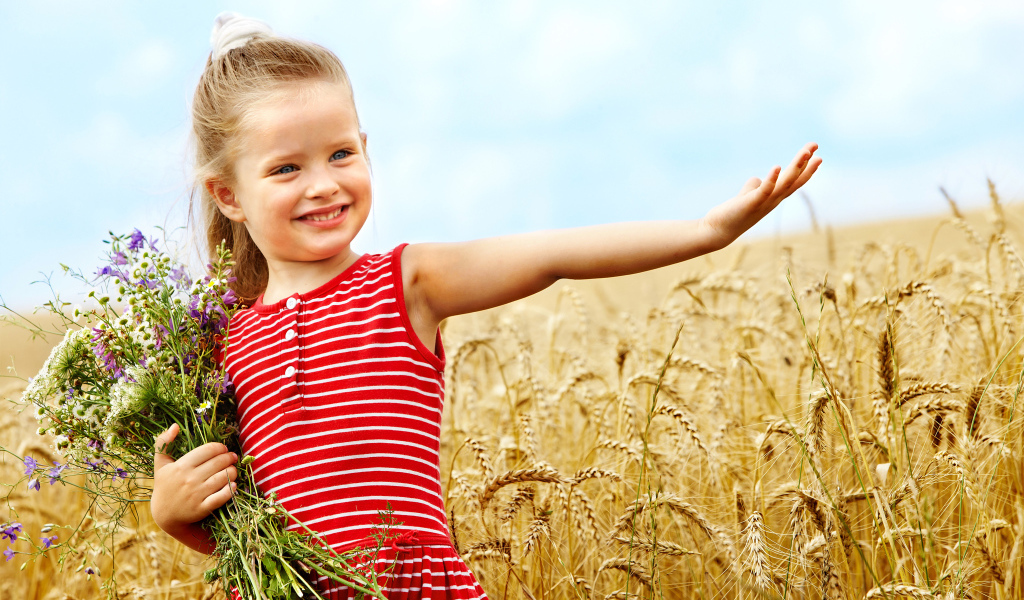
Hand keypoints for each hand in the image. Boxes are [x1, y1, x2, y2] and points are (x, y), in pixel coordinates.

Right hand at [151, 423, 238, 532]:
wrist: (164, 514)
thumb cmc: (165, 485)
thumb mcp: (160, 464)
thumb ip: (163, 443)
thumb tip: (175, 426)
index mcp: (181, 466)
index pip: (208, 450)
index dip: (220, 447)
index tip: (223, 449)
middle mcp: (189, 479)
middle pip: (219, 462)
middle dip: (229, 458)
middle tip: (232, 458)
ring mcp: (196, 494)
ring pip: (224, 477)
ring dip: (233, 471)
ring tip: (232, 470)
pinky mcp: (202, 508)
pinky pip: (223, 496)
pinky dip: (231, 489)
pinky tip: (233, 485)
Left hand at [699, 142, 820, 248]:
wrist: (718, 231)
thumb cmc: (733, 214)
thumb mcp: (747, 196)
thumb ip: (753, 187)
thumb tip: (757, 179)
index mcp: (773, 197)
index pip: (794, 182)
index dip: (806, 169)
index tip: (817, 154)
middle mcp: (773, 200)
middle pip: (794, 180)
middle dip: (806, 163)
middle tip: (815, 145)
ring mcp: (764, 203)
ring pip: (784, 184)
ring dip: (796, 167)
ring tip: (805, 152)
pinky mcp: (751, 204)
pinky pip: (764, 191)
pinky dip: (771, 179)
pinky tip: (776, 167)